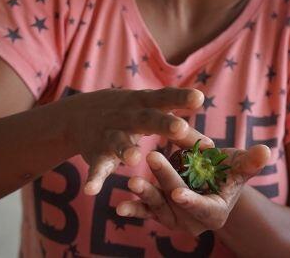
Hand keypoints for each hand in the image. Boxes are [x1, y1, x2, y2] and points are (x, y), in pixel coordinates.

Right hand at [62, 87, 211, 195]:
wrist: (80, 114)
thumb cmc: (129, 114)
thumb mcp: (149, 112)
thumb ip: (176, 127)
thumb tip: (209, 145)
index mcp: (145, 105)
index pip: (165, 99)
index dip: (181, 98)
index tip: (199, 98)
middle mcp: (128, 117)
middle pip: (147, 119)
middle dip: (163, 124)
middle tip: (180, 127)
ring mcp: (110, 134)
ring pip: (119, 142)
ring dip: (127, 151)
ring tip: (134, 159)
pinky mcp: (96, 153)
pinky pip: (96, 167)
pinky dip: (94, 178)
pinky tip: (91, 191)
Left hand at [115, 145, 270, 235]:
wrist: (211, 183)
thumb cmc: (227, 172)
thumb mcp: (237, 166)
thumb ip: (249, 162)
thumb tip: (266, 151)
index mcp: (216, 211)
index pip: (203, 208)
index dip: (191, 201)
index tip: (177, 193)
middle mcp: (194, 222)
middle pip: (177, 201)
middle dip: (165, 180)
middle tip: (153, 157)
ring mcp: (175, 219)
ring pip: (158, 208)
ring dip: (144, 195)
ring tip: (131, 181)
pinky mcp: (159, 213)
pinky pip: (145, 212)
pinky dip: (133, 209)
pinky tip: (119, 206)